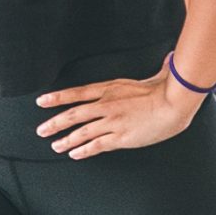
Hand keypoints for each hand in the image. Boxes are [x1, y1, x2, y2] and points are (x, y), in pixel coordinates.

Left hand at [35, 67, 200, 159]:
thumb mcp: (155, 76)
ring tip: (55, 146)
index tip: (42, 101)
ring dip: (66, 140)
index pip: (77, 93)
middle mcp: (106, 105)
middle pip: (74, 114)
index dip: (58, 98)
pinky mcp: (120, 137)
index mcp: (110, 88)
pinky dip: (83, 150)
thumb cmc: (167, 90)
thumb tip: (167, 60)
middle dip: (55, 123)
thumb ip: (156, 71)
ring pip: (82, 132)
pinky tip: (74, 154)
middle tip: (41, 130)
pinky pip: (97, 145)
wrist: (174, 104)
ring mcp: (112, 121)